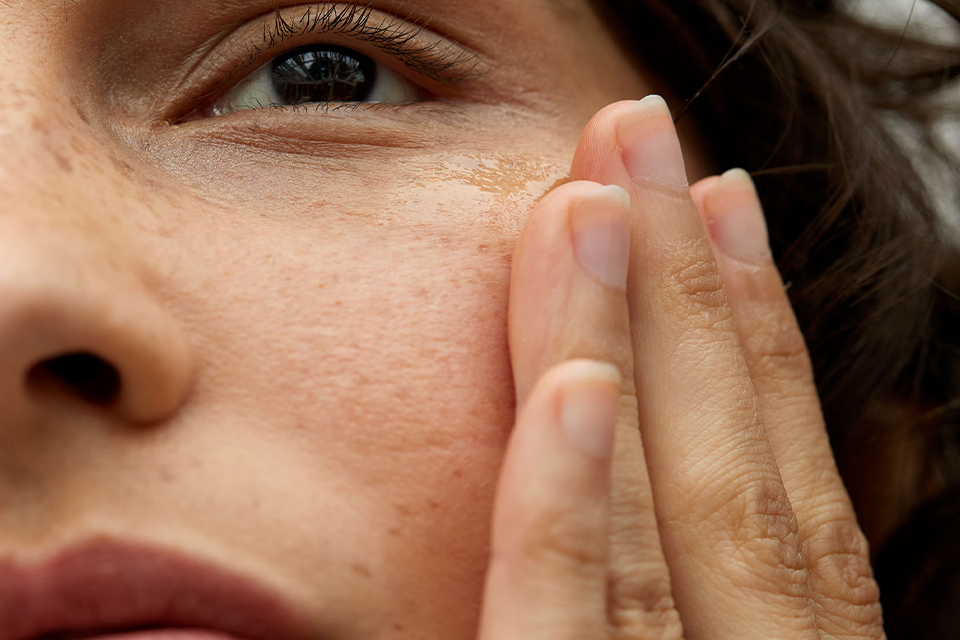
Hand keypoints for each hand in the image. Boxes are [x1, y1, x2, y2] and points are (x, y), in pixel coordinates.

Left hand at [478, 96, 885, 639]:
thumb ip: (668, 588)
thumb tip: (636, 432)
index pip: (788, 498)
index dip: (763, 341)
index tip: (720, 209)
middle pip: (733, 480)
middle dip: (689, 293)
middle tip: (638, 140)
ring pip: (664, 523)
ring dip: (632, 346)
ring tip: (596, 200)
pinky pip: (565, 619)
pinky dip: (576, 504)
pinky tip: (576, 388)